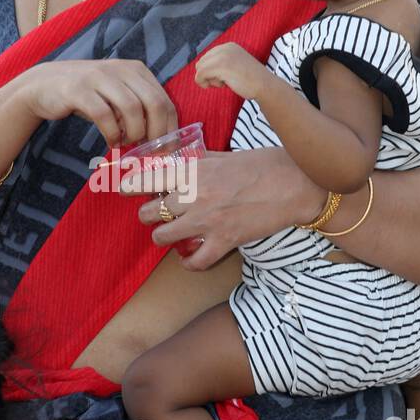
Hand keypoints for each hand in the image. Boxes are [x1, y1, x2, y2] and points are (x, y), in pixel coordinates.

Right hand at [19, 59, 178, 148]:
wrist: (44, 85)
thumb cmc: (88, 96)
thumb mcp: (118, 96)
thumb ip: (140, 110)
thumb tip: (164, 139)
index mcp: (136, 70)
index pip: (165, 100)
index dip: (170, 129)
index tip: (166, 150)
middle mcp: (120, 69)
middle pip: (154, 103)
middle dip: (157, 133)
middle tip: (149, 150)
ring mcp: (99, 77)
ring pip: (132, 108)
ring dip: (133, 133)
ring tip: (126, 143)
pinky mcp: (78, 90)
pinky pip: (104, 115)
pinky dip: (112, 133)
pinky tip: (111, 141)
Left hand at [119, 146, 326, 270]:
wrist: (296, 184)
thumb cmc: (264, 164)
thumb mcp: (226, 155)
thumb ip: (200, 160)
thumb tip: (180, 159)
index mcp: (194, 170)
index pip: (146, 179)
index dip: (129, 186)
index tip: (123, 189)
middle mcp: (194, 195)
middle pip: (148, 212)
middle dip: (148, 214)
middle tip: (154, 214)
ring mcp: (208, 221)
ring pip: (163, 238)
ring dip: (163, 238)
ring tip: (168, 235)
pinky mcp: (225, 241)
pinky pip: (195, 262)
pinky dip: (189, 264)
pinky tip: (188, 260)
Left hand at [195, 44, 266, 98]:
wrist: (264, 85)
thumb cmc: (250, 79)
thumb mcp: (234, 64)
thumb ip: (220, 62)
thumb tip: (199, 68)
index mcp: (228, 46)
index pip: (207, 58)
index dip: (212, 71)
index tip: (225, 76)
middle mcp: (224, 48)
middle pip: (201, 63)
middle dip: (209, 75)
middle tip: (224, 81)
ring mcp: (222, 56)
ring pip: (200, 69)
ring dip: (209, 80)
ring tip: (224, 82)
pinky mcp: (220, 66)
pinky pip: (200, 76)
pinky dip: (205, 83)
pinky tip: (221, 85)